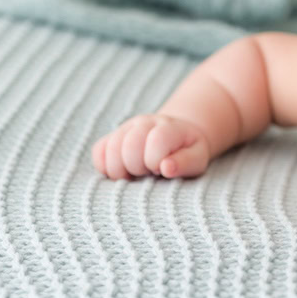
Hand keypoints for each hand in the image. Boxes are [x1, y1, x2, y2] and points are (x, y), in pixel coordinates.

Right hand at [92, 114, 210, 179]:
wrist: (177, 137)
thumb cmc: (188, 152)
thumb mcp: (197, 159)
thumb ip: (185, 163)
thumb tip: (166, 168)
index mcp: (168, 127)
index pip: (155, 141)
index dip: (156, 162)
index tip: (162, 170)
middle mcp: (144, 123)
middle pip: (129, 146)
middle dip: (138, 168)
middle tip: (149, 173)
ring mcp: (126, 128)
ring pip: (111, 149)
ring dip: (121, 170)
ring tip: (136, 174)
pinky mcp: (112, 137)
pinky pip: (98, 151)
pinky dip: (105, 167)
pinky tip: (122, 172)